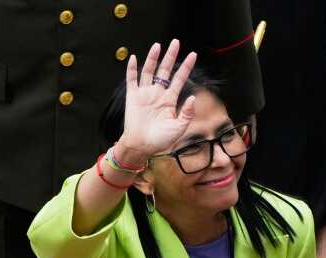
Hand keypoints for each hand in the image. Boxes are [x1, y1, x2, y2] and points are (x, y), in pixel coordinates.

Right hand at [117, 40, 198, 162]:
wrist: (142, 146)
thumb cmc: (161, 140)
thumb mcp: (179, 128)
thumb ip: (187, 114)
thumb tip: (193, 98)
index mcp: (170, 100)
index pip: (180, 79)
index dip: (186, 67)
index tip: (193, 55)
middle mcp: (158, 94)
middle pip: (165, 71)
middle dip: (171, 56)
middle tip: (176, 42)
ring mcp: (145, 94)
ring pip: (149, 71)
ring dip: (153, 58)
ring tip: (158, 45)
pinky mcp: (132, 96)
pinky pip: (132, 80)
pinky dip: (132, 69)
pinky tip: (135, 58)